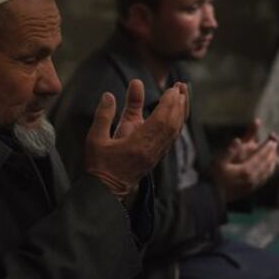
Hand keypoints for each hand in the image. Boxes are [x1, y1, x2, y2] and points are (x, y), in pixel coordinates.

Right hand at [84, 80, 188, 199]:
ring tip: (183, 94)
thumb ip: (103, 116)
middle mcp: (151, 150)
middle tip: (180, 86)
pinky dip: (177, 122)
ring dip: (181, 111)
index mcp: (138, 146)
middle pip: (172, 124)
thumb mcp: (95, 140)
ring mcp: (156, 154)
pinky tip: (178, 111)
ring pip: (175, 131)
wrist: (107, 191)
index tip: (172, 89)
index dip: (168, 104)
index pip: (160, 121)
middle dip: (178, 103)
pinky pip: (172, 137)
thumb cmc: (99, 166)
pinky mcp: (156, 156)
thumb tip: (108, 95)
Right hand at [210, 123, 278, 203]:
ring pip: (268, 173)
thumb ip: (229, 151)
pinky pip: (264, 180)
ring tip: (274, 155)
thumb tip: (238, 140)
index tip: (272, 140)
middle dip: (273, 154)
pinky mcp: (250, 191)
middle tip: (275, 145)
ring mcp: (252, 186)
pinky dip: (269, 172)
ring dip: (272, 163)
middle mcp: (252, 178)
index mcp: (246, 170)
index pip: (261, 156)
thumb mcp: (218, 162)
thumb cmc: (213, 178)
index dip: (267, 147)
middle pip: (267, 164)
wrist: (212, 197)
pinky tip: (267, 170)